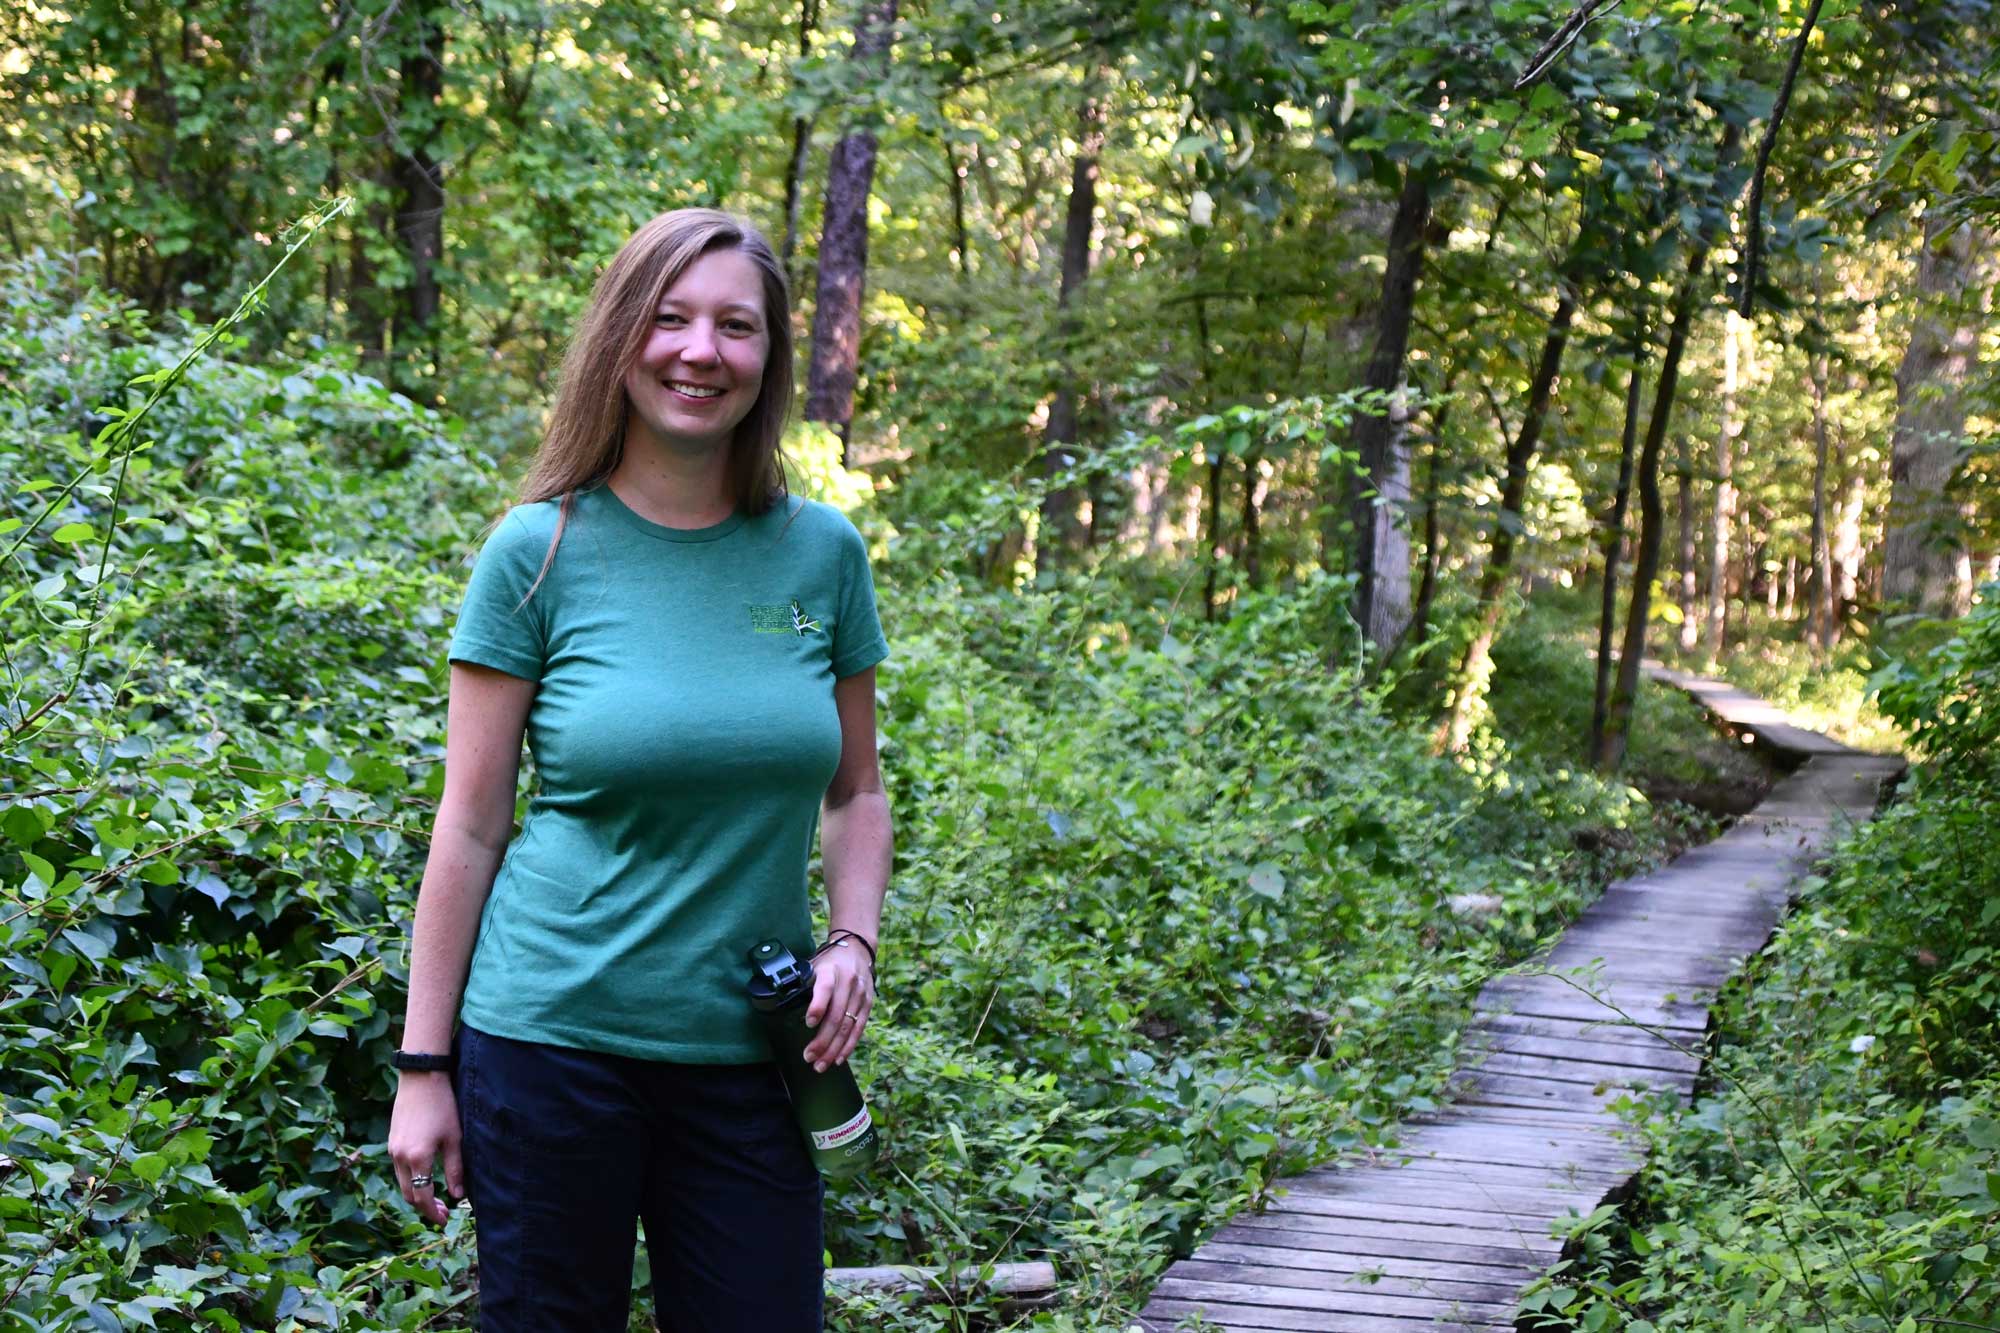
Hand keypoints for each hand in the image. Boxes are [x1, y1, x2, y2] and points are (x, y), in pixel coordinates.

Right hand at [387, 1073, 465, 1224]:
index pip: (422, 1197)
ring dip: (417, 1194)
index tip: (444, 1220)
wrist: (421, 1078)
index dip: (433, 1212)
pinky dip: (411, 1179)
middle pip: (409, 1194)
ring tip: (436, 1197)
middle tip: (443, 1212)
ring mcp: (393, 1149)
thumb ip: (456, 1169)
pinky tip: (426, 1176)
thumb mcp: (455, 1139)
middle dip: (425, 1207)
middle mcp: (400, 1157)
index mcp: (417, 1158)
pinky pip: (399, 1169)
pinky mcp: (392, 1142)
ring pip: (402, 1183)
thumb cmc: (443, 1106)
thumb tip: (458, 1196)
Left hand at [803, 937, 873, 1071]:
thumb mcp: (813, 966)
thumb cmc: (829, 962)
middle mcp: (848, 982)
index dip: (818, 1006)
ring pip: (847, 1026)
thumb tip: (779, 1005)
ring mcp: (860, 994)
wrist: (857, 949)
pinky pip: (859, 1029)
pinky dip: (848, 1046)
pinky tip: (838, 1059)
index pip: (825, 989)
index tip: (808, 1023)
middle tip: (808, 1057)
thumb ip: (802, 984)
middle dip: (822, 1040)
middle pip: (836, 1015)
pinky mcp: (868, 1004)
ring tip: (820, 1065)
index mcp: (830, 971)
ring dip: (834, 1049)